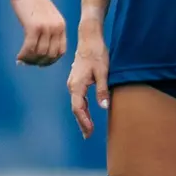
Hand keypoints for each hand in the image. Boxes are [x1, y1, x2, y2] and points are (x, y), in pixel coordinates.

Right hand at [10, 0, 66, 66]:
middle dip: (39, 62)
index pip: (61, 51)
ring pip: (40, 53)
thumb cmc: (33, 1)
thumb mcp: (48, 16)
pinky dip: (24, 55)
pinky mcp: (34, 27)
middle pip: (50, 55)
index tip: (40, 63)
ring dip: (30, 60)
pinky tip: (18, 57)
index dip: (51, 60)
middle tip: (28, 62)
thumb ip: (49, 30)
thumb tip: (41, 50)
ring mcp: (46, 28)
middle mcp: (57, 28)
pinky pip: (30, 48)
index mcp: (62, 26)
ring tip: (22, 59)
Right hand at [67, 23, 109, 137]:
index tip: (90, 131)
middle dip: (82, 123)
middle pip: (76, 108)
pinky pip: (78, 98)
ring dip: (82, 116)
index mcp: (77, 85)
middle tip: (88, 136)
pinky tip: (86, 114)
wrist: (89, 39)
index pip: (78, 108)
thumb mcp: (103, 72)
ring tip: (88, 129)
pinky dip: (82, 108)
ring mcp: (73, 83)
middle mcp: (72, 86)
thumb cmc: (97, 54)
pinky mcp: (76, 81)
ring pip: (76, 104)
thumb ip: (102, 90)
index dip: (84, 121)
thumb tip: (103, 107)